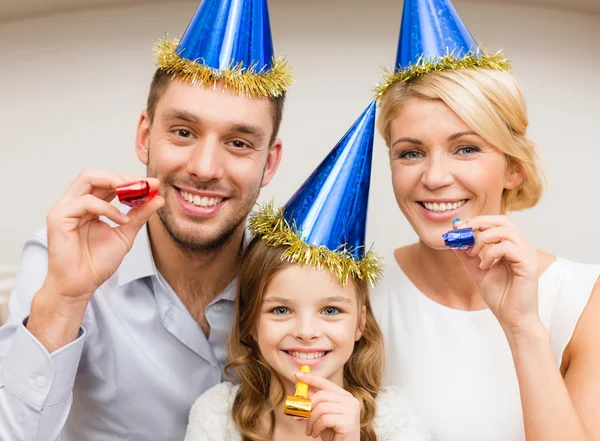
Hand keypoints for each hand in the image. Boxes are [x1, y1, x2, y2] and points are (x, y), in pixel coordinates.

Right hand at [43, 169, 163, 302]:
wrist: (82, 285)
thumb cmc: (97, 262)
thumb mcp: (125, 233)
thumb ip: (140, 214)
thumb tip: (158, 198)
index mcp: (89, 205)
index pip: (107, 182)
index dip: (130, 180)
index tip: (153, 184)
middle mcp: (75, 202)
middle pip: (97, 174)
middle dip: (123, 177)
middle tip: (145, 185)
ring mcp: (65, 208)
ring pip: (88, 179)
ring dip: (115, 183)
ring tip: (135, 195)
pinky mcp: (59, 217)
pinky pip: (85, 202)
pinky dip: (108, 208)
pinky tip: (122, 220)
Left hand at [295, 371, 360, 440]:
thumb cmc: (333, 433)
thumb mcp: (321, 415)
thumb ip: (314, 401)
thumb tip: (300, 388)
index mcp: (345, 396)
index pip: (325, 383)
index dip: (310, 378)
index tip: (297, 375)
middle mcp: (350, 400)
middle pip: (321, 396)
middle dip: (307, 407)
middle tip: (298, 417)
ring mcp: (351, 410)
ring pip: (321, 408)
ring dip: (310, 421)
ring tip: (309, 431)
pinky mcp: (349, 422)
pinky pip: (324, 419)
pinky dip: (316, 427)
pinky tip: (315, 434)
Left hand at [453, 216, 540, 334]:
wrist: (513, 319)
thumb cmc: (501, 297)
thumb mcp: (478, 271)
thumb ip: (468, 256)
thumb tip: (454, 240)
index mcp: (513, 246)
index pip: (497, 222)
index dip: (476, 221)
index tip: (457, 228)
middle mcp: (522, 246)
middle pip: (502, 220)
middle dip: (478, 223)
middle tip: (461, 233)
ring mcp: (527, 254)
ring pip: (504, 231)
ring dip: (482, 239)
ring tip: (472, 254)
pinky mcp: (528, 264)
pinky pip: (507, 247)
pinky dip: (490, 254)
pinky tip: (484, 267)